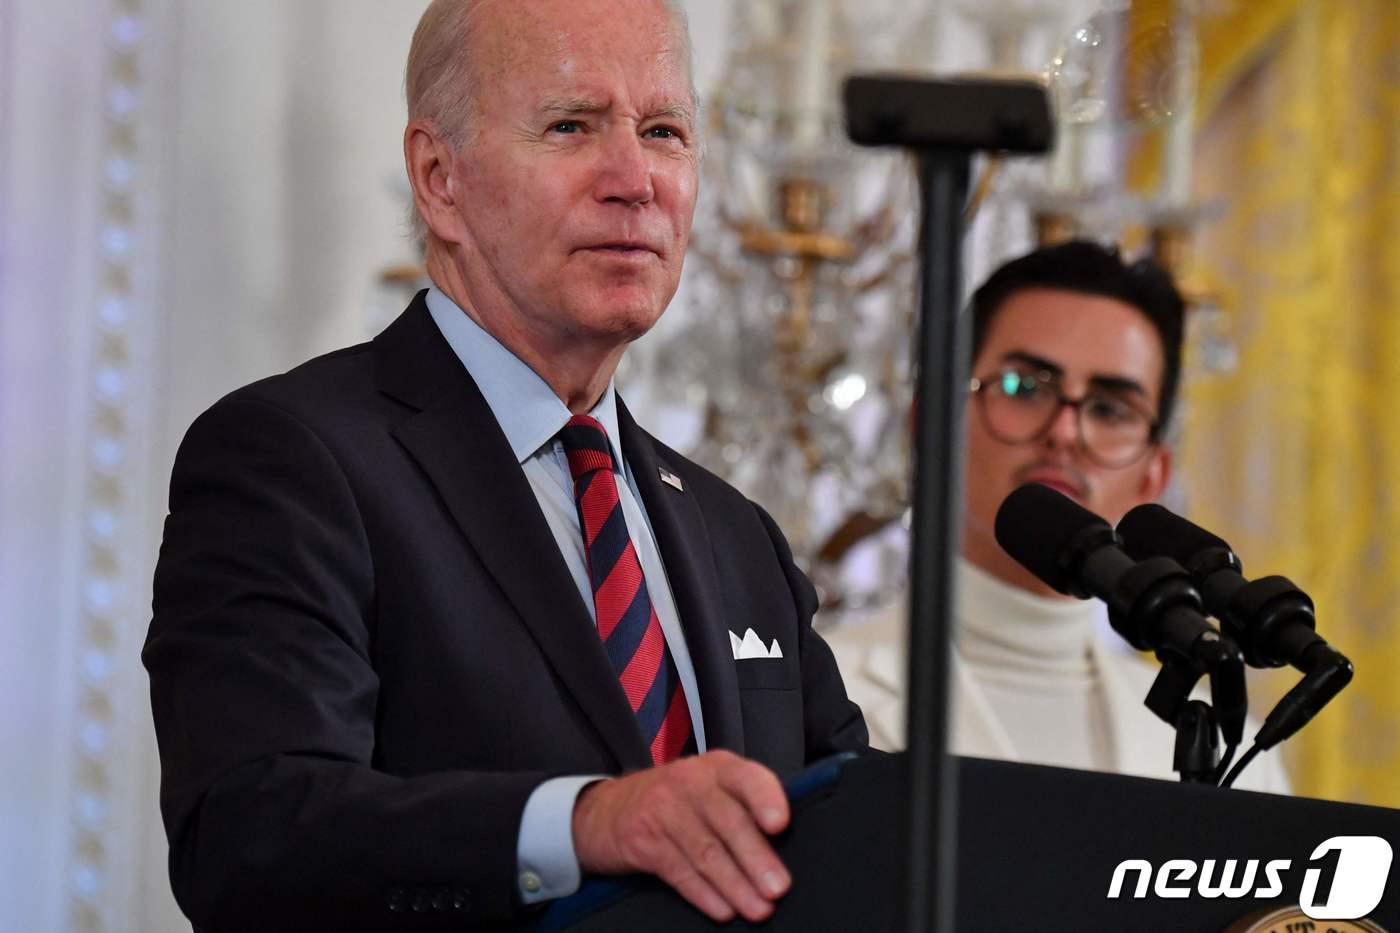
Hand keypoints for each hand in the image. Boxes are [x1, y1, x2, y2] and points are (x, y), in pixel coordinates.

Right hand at [571, 750, 791, 922]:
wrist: (605, 811)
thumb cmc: (675, 802)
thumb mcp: (709, 788)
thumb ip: (743, 806)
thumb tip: (786, 848)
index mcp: (717, 768)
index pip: (746, 777)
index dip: (765, 798)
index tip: (780, 824)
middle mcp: (690, 782)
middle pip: (727, 820)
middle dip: (755, 858)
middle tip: (778, 888)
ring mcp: (662, 809)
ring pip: (705, 850)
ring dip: (735, 884)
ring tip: (758, 908)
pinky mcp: (642, 840)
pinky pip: (678, 871)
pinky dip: (703, 894)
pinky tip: (723, 910)